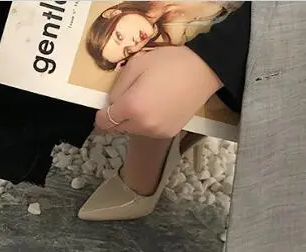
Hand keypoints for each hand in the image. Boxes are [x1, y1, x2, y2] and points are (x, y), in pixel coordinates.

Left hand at [95, 46, 222, 138]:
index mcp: (131, 107)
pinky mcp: (167, 133)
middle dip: (115, 118)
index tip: (105, 106)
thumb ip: (117, 88)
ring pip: (132, 131)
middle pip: (116, 129)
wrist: (204, 71)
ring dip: (131, 121)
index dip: (101, 114)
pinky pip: (147, 131)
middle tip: (126, 100)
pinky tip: (157, 107)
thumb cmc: (169, 63)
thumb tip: (110, 103)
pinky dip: (146, 123)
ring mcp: (156, 132)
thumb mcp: (136, 65)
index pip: (104, 122)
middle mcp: (142, 125)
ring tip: (144, 101)